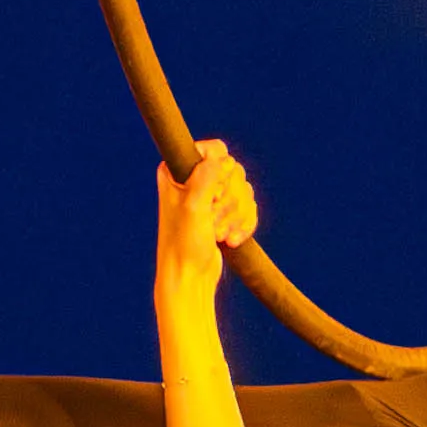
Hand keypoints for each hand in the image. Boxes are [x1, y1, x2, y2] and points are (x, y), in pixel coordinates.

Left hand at [153, 141, 259, 296]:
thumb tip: (220, 157)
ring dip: (236, 216)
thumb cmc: (183, 243)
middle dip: (230, 201)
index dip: (222, 171)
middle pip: (235, 171)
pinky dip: (244, 224)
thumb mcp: (193, 208)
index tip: (214, 194)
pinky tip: (231, 241)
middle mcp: (193, 179)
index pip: (214, 150)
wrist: (189, 276)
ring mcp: (210, 196)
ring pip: (244, 191)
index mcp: (177, 170)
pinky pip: (249, 207)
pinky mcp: (223, 212)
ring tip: (219, 235)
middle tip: (213, 221)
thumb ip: (205, 179)